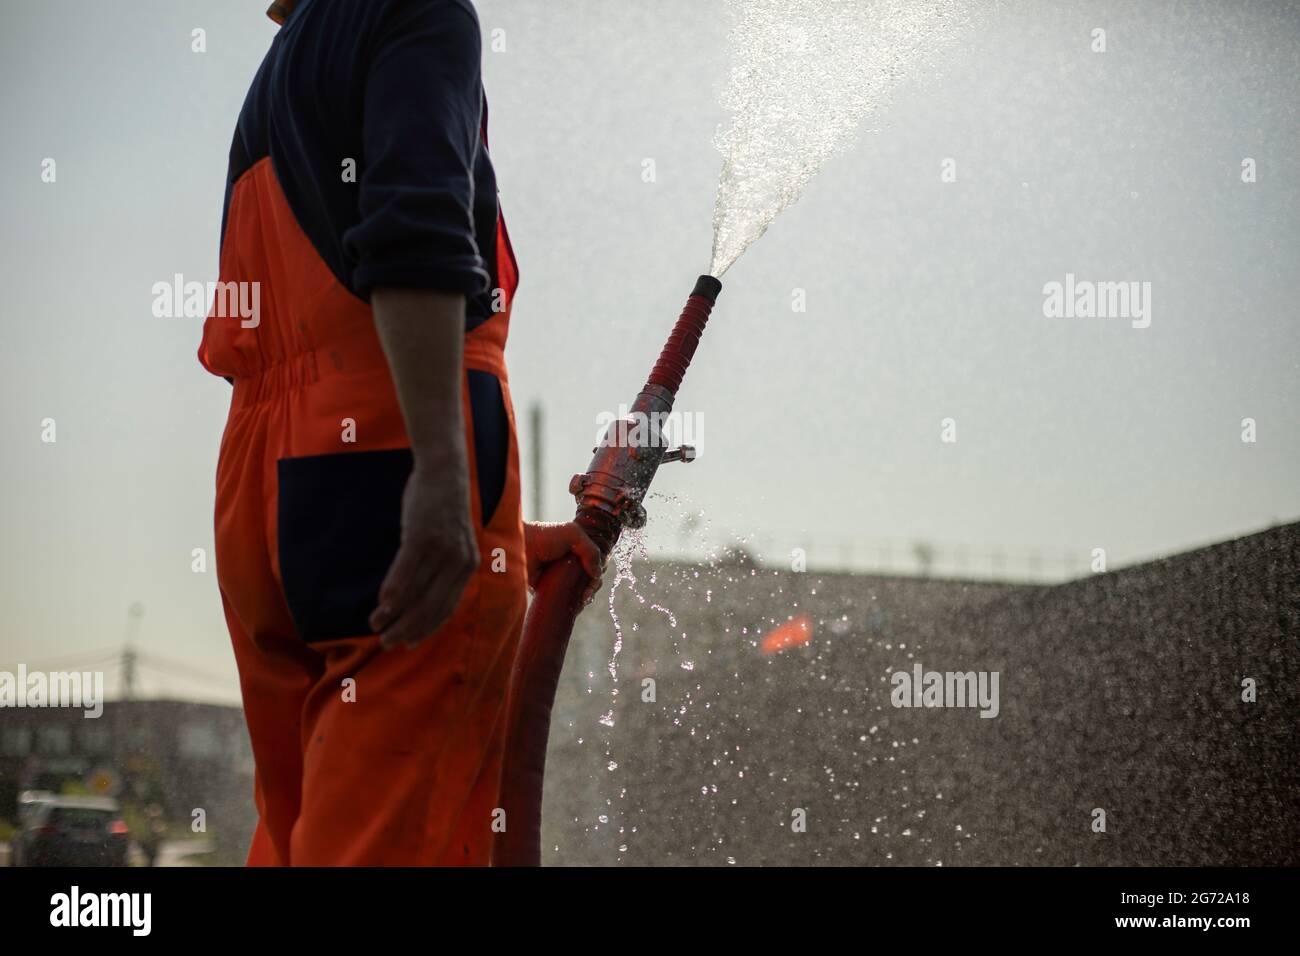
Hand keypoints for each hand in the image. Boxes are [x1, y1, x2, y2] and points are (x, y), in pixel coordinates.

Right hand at [369, 465, 479, 647]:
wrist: (445, 471)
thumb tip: (421, 597)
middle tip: (386, 643)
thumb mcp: (452, 542)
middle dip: (407, 629)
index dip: (426, 629)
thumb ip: (443, 569)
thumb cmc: (442, 510)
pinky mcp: (423, 534)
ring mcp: (442, 549)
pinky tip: (382, 603)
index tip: (408, 643)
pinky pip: (406, 569)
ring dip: (394, 614)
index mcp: (468, 567)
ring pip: (416, 592)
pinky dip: (394, 589)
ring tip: (375, 625)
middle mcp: (459, 562)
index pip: (446, 609)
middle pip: (431, 607)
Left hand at [524, 521, 604, 604]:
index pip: (596, 562)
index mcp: (577, 549)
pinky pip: (568, 599)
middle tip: (587, 591)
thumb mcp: (573, 533)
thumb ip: (590, 550)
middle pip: (591, 578)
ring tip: (582, 598)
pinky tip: (577, 605)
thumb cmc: (544, 537)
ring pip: (581, 590)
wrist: (522, 548)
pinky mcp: (552, 589)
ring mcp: (562, 577)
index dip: (599, 570)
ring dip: (586, 596)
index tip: (594, 577)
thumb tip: (597, 573)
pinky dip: (575, 604)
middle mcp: (571, 563)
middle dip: (593, 586)